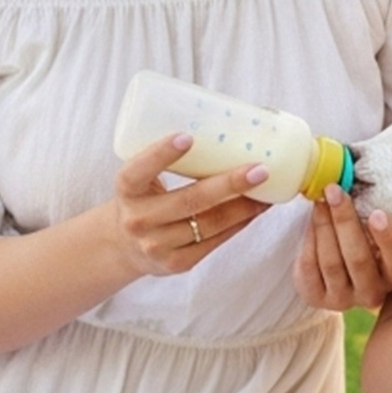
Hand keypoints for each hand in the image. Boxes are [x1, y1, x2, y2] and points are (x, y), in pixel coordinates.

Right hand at [109, 135, 268, 276]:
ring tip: (267, 190)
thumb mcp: (141, 178)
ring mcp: (157, 245)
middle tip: (260, 170)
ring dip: (244, 207)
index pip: (139, 170)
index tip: (187, 136)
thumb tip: (227, 129)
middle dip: (229, 184)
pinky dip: (238, 224)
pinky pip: (214, 241)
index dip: (161, 153)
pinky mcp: (177, 263)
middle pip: (189, 200)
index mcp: (126, 189)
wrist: (124, 246)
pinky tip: (255, 210)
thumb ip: (167, 159)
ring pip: (209, 223)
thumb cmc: (143, 199)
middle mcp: (138, 219)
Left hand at [294, 184, 391, 311]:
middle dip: (344, 221)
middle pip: (359, 259)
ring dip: (323, 226)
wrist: (338, 271)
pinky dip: (309, 240)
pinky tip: (311, 220)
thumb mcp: (375, 231)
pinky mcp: (317, 298)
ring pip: (331, 262)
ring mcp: (344, 299)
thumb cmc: (365, 240)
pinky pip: (309, 268)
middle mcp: (373, 293)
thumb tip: (358, 178)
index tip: (377, 213)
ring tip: (319, 200)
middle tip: (334, 191)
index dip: (389, 239)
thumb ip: (375, 214)